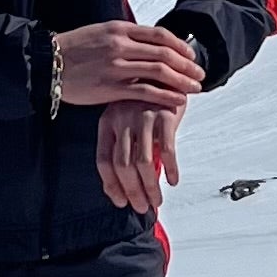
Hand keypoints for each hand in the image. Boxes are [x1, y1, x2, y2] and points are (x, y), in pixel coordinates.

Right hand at [54, 20, 204, 108]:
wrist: (46, 63)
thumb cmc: (72, 49)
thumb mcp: (100, 33)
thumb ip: (123, 36)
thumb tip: (146, 42)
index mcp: (119, 29)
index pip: (159, 34)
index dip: (179, 45)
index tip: (191, 55)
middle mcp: (121, 45)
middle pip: (164, 53)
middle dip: (187, 64)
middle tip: (200, 73)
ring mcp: (116, 66)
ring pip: (159, 71)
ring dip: (182, 80)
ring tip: (195, 88)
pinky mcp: (110, 87)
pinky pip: (145, 91)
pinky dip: (165, 95)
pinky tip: (177, 100)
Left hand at [97, 97, 184, 214]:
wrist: (166, 71)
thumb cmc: (145, 100)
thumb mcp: (127, 120)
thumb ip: (125, 148)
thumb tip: (123, 186)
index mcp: (107, 122)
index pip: (104, 161)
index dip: (111, 185)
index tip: (121, 201)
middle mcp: (122, 119)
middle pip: (123, 165)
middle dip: (132, 191)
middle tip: (142, 206)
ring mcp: (143, 116)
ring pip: (142, 162)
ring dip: (150, 186)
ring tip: (157, 199)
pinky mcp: (165, 114)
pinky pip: (167, 149)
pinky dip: (170, 168)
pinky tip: (172, 179)